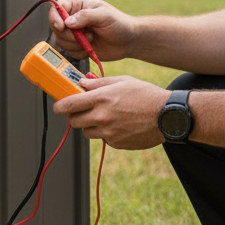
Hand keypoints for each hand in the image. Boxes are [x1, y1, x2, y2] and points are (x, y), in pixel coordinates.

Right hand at [48, 0, 135, 61]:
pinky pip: (69, 52)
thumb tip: (67, 22)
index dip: (55, 18)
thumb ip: (85, 16)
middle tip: (86, 35)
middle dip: (68, 35)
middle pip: (56, 27)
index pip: (56, 8)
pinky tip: (91, 48)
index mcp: (77, 6)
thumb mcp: (104, 15)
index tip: (62, 27)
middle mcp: (73, 19)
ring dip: (75, 45)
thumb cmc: (119, 23)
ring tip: (91, 40)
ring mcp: (74, 34)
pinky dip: (79, 53)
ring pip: (61, 41)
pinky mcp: (77, 47)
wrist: (128, 41)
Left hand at [54, 76, 168, 149]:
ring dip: (90, 125)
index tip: (58, 107)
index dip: (59, 106)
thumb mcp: (122, 81)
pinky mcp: (116, 143)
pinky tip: (120, 124)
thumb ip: (99, 83)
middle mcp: (102, 117)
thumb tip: (82, 83)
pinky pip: (103, 139)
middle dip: (75, 116)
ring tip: (105, 117)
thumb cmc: (146, 95)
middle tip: (83, 111)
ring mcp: (108, 132)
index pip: (69, 105)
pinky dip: (106, 133)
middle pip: (73, 121)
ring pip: (87, 132)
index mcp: (101, 98)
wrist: (166, 116)